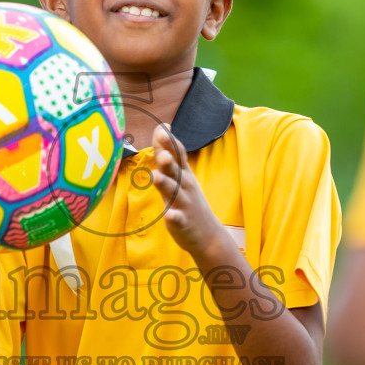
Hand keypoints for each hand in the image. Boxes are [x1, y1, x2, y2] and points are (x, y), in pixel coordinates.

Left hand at [150, 123, 223, 255]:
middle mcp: (185, 186)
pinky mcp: (183, 222)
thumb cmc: (189, 201)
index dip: (169, 142)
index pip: (178, 154)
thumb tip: (161, 129)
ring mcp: (185, 204)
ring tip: (155, 176)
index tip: (162, 128)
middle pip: (176, 171)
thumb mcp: (180, 176)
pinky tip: (169, 216)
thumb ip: (167, 155)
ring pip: (174, 192)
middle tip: (162, 152)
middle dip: (169, 160)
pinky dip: (174, 217)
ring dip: (166, 184)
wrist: (208, 235)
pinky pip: (178, 219)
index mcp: (184, 174)